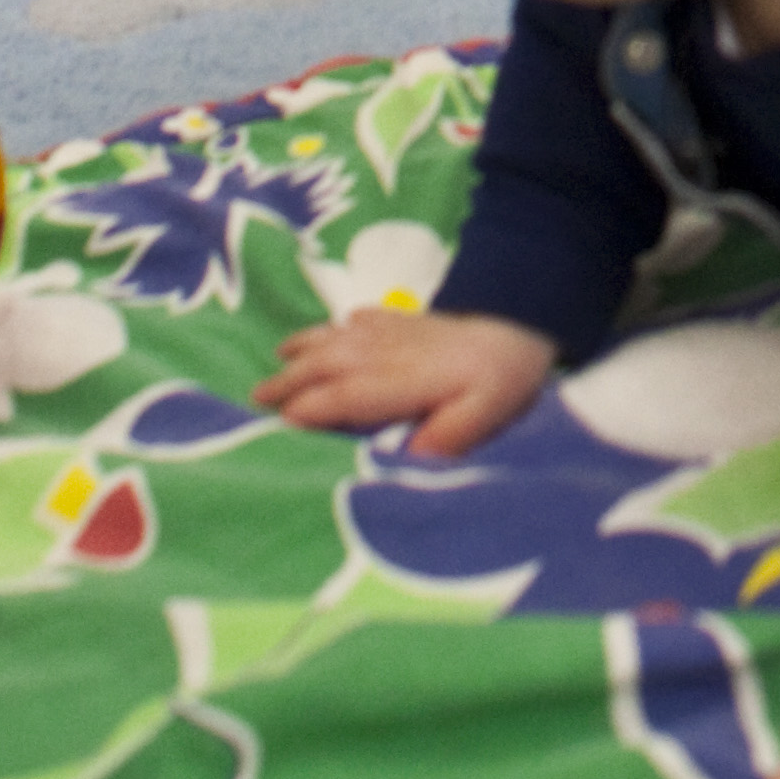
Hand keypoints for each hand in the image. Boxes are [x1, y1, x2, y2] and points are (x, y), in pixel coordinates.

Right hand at [260, 305, 555, 452]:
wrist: (523, 318)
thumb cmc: (504, 376)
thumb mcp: (486, 415)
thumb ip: (445, 438)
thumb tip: (406, 460)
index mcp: (405, 380)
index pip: (349, 395)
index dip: (313, 408)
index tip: (280, 423)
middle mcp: (389, 352)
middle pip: (330, 364)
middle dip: (291, 380)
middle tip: (255, 399)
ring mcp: (394, 331)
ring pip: (337, 338)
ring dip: (304, 349)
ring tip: (275, 362)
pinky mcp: (404, 320)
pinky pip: (357, 320)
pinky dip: (333, 327)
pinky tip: (324, 335)